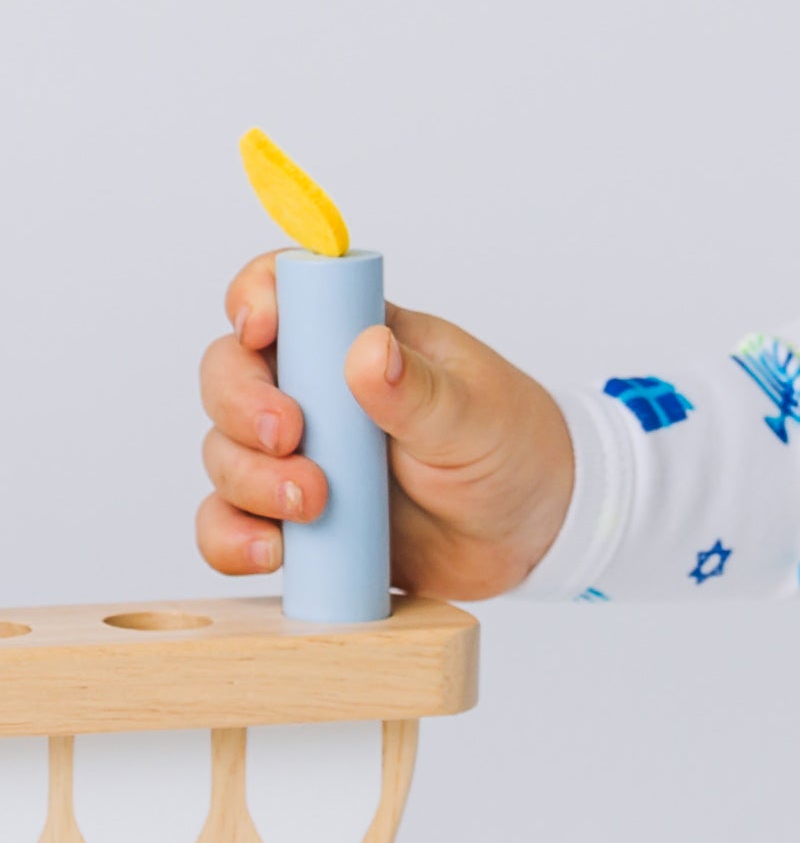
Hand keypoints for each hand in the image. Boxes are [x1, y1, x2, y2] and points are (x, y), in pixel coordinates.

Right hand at [197, 252, 576, 600]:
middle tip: (291, 438)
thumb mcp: (478, 415)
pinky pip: (232, 525)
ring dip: (248, 479)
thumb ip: (421, 389)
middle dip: (241, 404)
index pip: (284, 290)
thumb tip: (369, 350)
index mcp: (359, 335)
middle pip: (230, 373)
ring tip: (312, 505)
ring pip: (224, 452)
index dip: (255, 298)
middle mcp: (316, 389)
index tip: (262, 330)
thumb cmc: (511, 448)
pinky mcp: (295, 520)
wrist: (533, 534)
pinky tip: (271, 552)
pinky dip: (233, 539)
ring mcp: (301, 455)